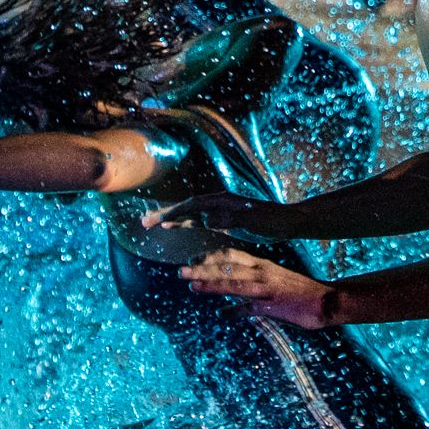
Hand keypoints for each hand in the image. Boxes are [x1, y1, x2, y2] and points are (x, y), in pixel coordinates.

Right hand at [142, 191, 273, 238]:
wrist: (285, 222)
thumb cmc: (271, 221)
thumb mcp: (252, 221)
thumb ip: (230, 219)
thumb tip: (207, 218)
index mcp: (222, 201)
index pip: (192, 206)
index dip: (173, 212)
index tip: (157, 221)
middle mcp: (217, 203)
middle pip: (186, 207)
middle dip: (165, 213)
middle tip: (143, 222)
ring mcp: (219, 210)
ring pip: (189, 213)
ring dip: (171, 217)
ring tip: (151, 223)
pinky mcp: (222, 220)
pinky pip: (197, 220)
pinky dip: (183, 223)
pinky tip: (173, 227)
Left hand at [180, 249, 334, 327]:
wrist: (328, 300)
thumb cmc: (301, 292)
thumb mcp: (275, 283)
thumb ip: (253, 291)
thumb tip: (233, 305)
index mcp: (262, 265)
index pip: (230, 255)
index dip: (209, 257)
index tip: (192, 260)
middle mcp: (261, 272)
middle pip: (226, 266)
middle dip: (202, 269)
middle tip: (181, 271)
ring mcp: (266, 288)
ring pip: (233, 282)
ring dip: (211, 284)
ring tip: (191, 285)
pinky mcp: (272, 304)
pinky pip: (249, 307)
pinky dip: (235, 311)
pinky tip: (222, 315)